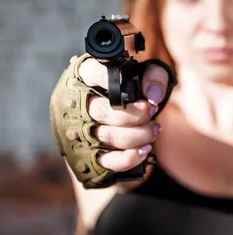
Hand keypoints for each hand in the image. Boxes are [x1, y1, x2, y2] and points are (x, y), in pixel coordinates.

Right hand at [79, 57, 169, 172]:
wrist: (124, 121)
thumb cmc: (132, 93)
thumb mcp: (146, 76)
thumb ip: (153, 77)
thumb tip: (153, 95)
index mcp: (86, 77)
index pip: (89, 73)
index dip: (104, 77)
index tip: (124, 81)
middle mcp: (76, 104)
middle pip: (101, 111)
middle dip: (135, 114)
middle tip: (151, 110)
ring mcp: (80, 132)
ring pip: (107, 136)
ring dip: (138, 134)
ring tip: (154, 128)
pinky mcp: (88, 156)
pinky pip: (109, 161)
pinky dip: (131, 157)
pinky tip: (145, 148)